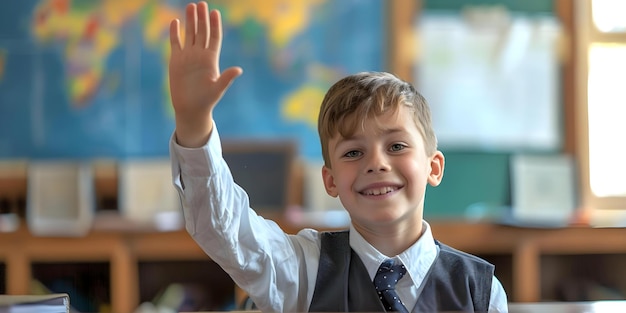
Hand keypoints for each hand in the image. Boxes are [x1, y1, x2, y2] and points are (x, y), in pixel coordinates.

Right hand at [169, 1, 241, 146]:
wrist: (190, 108)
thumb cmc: (206, 101)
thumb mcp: (217, 89)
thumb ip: (226, 78)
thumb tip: (239, 70)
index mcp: (211, 59)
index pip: (214, 38)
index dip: (215, 25)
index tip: (216, 12)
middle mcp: (200, 55)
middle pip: (202, 32)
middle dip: (202, 18)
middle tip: (202, 3)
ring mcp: (188, 56)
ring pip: (190, 34)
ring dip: (190, 21)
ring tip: (191, 6)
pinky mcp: (176, 60)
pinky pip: (176, 43)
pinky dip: (175, 33)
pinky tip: (175, 21)